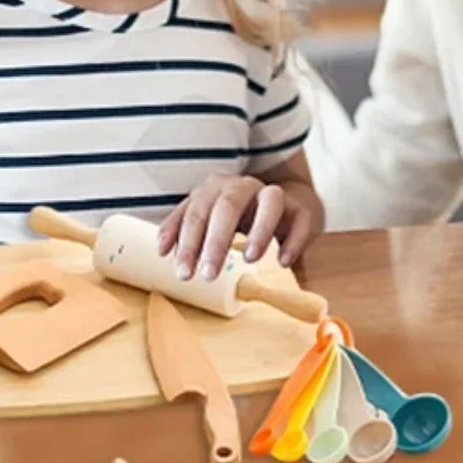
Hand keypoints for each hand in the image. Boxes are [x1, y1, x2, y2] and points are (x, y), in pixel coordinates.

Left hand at [156, 174, 323, 282]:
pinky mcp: (300, 208)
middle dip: (215, 240)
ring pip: (270, 201)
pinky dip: (293, 239)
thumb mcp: (208, 218)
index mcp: (216, 189)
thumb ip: (184, 229)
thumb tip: (162, 250)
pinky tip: (282, 261)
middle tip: (207, 275)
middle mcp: (244, 187)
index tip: (181, 272)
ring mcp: (273, 194)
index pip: (197, 212)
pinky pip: (300, 218)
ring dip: (259, 230)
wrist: (283, 204)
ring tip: (250, 259)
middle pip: (228, 205)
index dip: (187, 242)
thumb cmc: (238, 216)